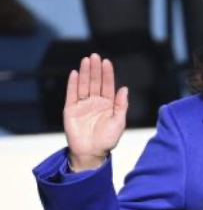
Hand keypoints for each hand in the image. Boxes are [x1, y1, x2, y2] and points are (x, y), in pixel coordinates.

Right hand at [64, 54, 128, 170]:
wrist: (91, 153)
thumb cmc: (107, 140)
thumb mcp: (119, 122)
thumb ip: (121, 105)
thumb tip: (124, 88)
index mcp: (108, 104)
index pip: (107, 85)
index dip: (107, 74)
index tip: (107, 62)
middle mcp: (95, 102)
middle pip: (95, 82)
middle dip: (95, 69)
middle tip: (95, 56)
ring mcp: (82, 105)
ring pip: (83, 85)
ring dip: (84, 73)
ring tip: (86, 60)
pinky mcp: (71, 110)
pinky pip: (71, 94)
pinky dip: (73, 84)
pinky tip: (75, 73)